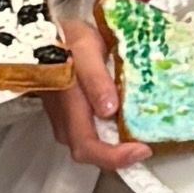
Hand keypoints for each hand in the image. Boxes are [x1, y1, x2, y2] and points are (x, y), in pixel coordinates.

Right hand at [52, 13, 144, 170]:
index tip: (142, 149)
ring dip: (115, 149)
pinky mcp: (70, 116)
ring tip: (142, 139)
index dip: (114, 156)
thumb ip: (95, 79)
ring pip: (90, 145)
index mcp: (68, 106)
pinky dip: (110, 136)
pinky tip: (128, 126)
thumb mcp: (86, 49)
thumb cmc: (68, 39)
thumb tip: (109, 110)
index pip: (88, 146)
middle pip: (90, 153)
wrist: (46, 34)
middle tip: (147, 147)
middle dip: (119, 158)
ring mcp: (65, 120)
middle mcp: (65, 120)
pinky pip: (91, 134)